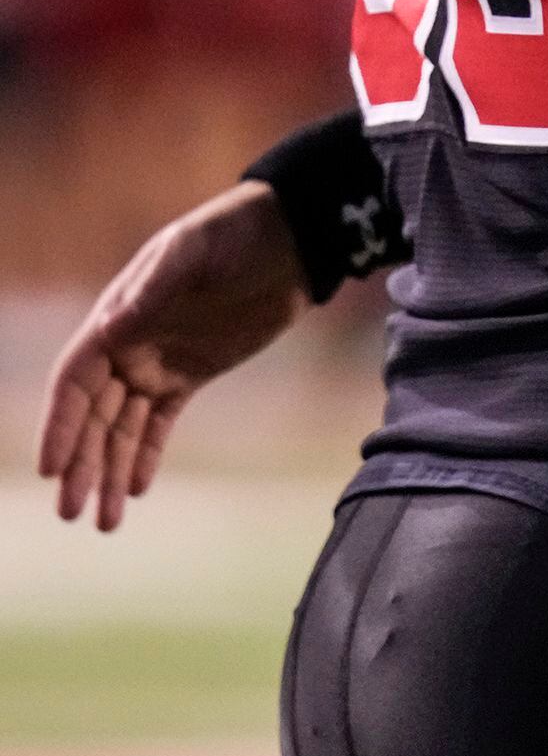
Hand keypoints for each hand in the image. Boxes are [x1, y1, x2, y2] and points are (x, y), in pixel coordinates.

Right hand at [34, 182, 309, 530]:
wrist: (287, 238)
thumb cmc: (233, 233)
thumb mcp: (192, 251)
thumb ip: (154, 288)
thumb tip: (112, 325)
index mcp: (116, 319)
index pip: (74, 381)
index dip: (60, 425)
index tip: (52, 467)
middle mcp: (127, 346)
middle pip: (93, 416)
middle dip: (83, 464)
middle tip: (73, 512)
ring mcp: (158, 363)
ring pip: (123, 428)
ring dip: (111, 472)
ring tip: (103, 521)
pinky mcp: (192, 374)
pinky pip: (159, 422)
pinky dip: (146, 455)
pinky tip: (136, 489)